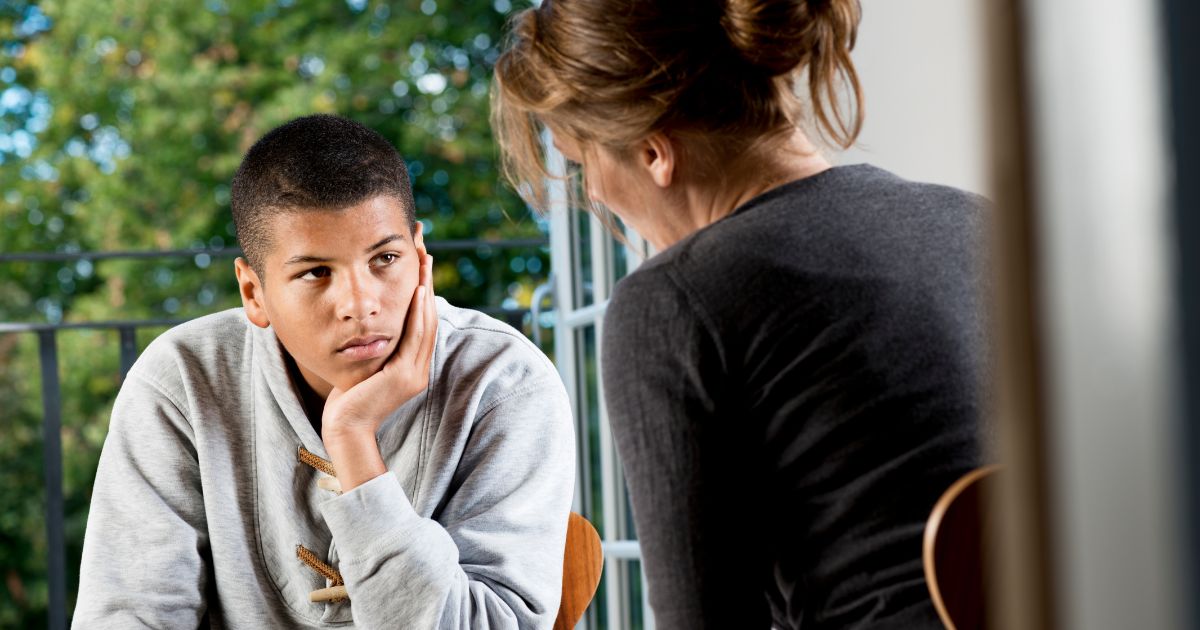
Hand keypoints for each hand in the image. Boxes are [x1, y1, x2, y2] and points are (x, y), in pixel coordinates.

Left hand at [321, 249, 437, 489]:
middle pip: (428, 314)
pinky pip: (416, 337)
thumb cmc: (344, 403)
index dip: (421, 286)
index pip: (420, 319)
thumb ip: (368, 350)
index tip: (415, 258)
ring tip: (422, 257)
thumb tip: (361, 329)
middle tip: (422, 245)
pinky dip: (419, 312)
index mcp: (411, 365)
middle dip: (425, 276)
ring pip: (425, 321)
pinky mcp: (404, 376)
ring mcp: (414, 372)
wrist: (343, 432)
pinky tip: (418, 289)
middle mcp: (418, 367)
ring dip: (425, 286)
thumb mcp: (360, 368)